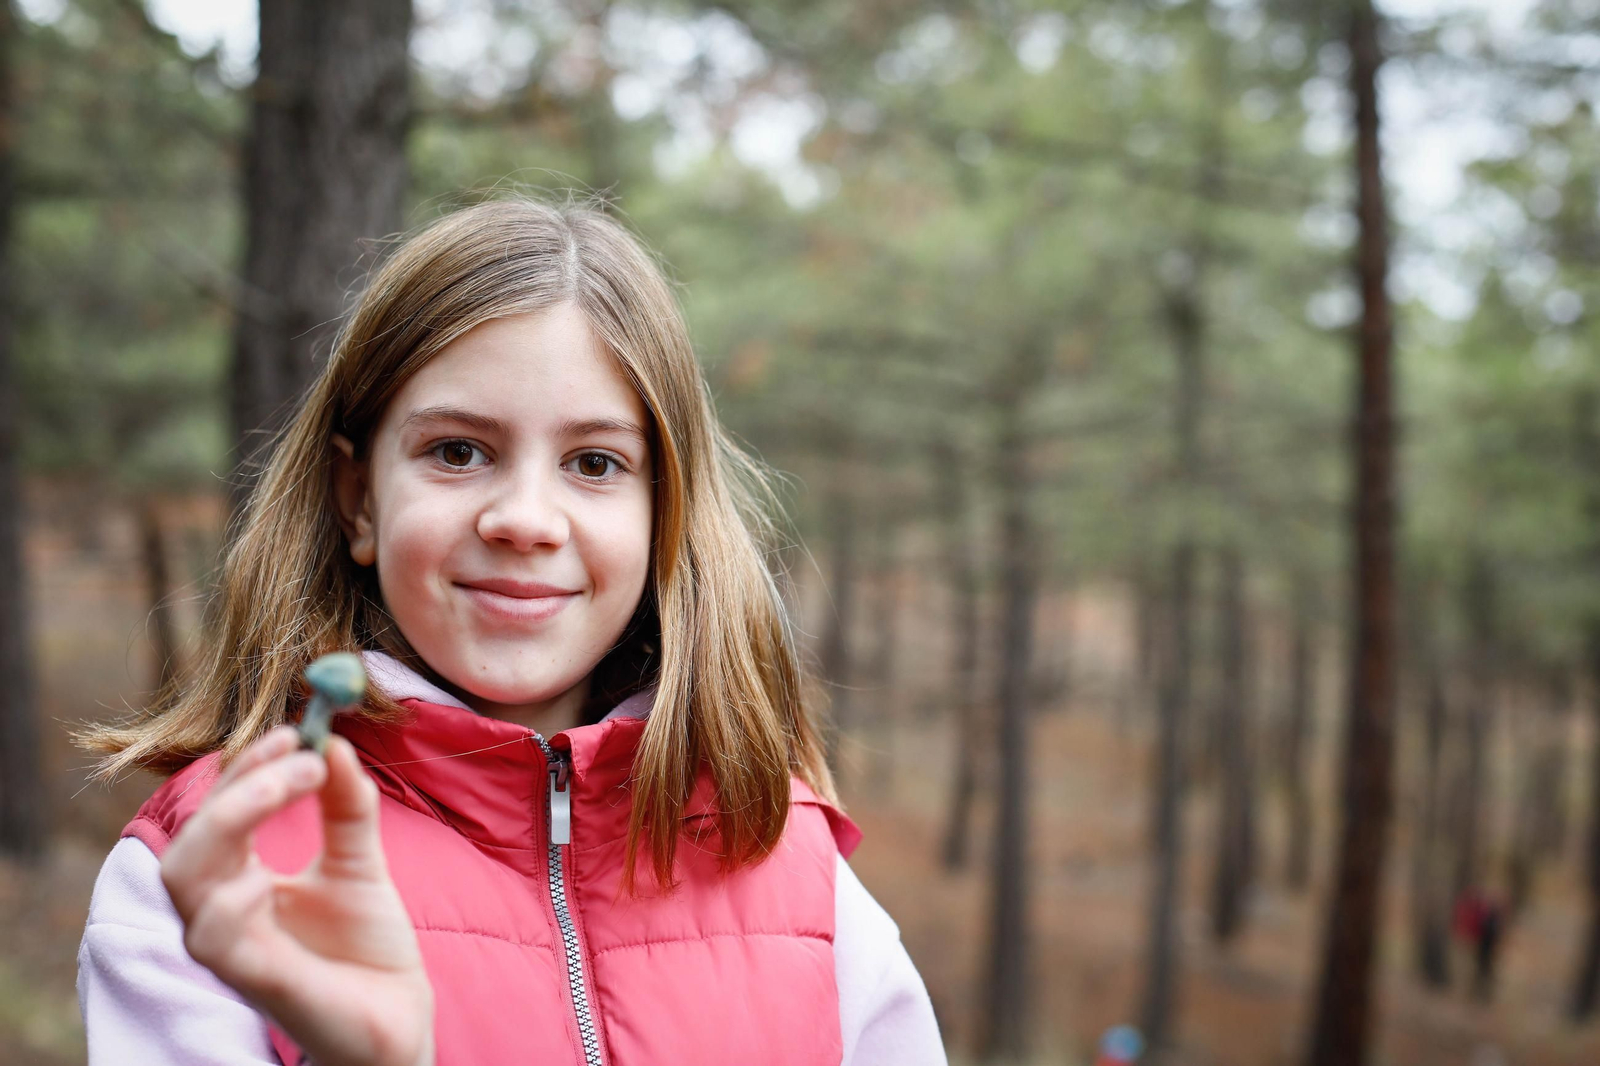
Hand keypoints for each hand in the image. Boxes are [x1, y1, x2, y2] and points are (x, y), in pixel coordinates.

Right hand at [161, 724, 434, 1065]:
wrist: (400, 1015)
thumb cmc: (366, 945)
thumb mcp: (359, 859)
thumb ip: (347, 804)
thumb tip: (335, 741)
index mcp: (238, 883)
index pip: (217, 815)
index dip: (248, 768)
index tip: (296, 731)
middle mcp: (223, 915)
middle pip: (187, 842)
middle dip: (237, 788)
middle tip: (300, 754)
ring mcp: (235, 950)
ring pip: (183, 882)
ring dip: (230, 820)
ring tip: (293, 785)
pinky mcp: (258, 983)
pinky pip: (215, 940)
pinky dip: (230, 900)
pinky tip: (267, 874)